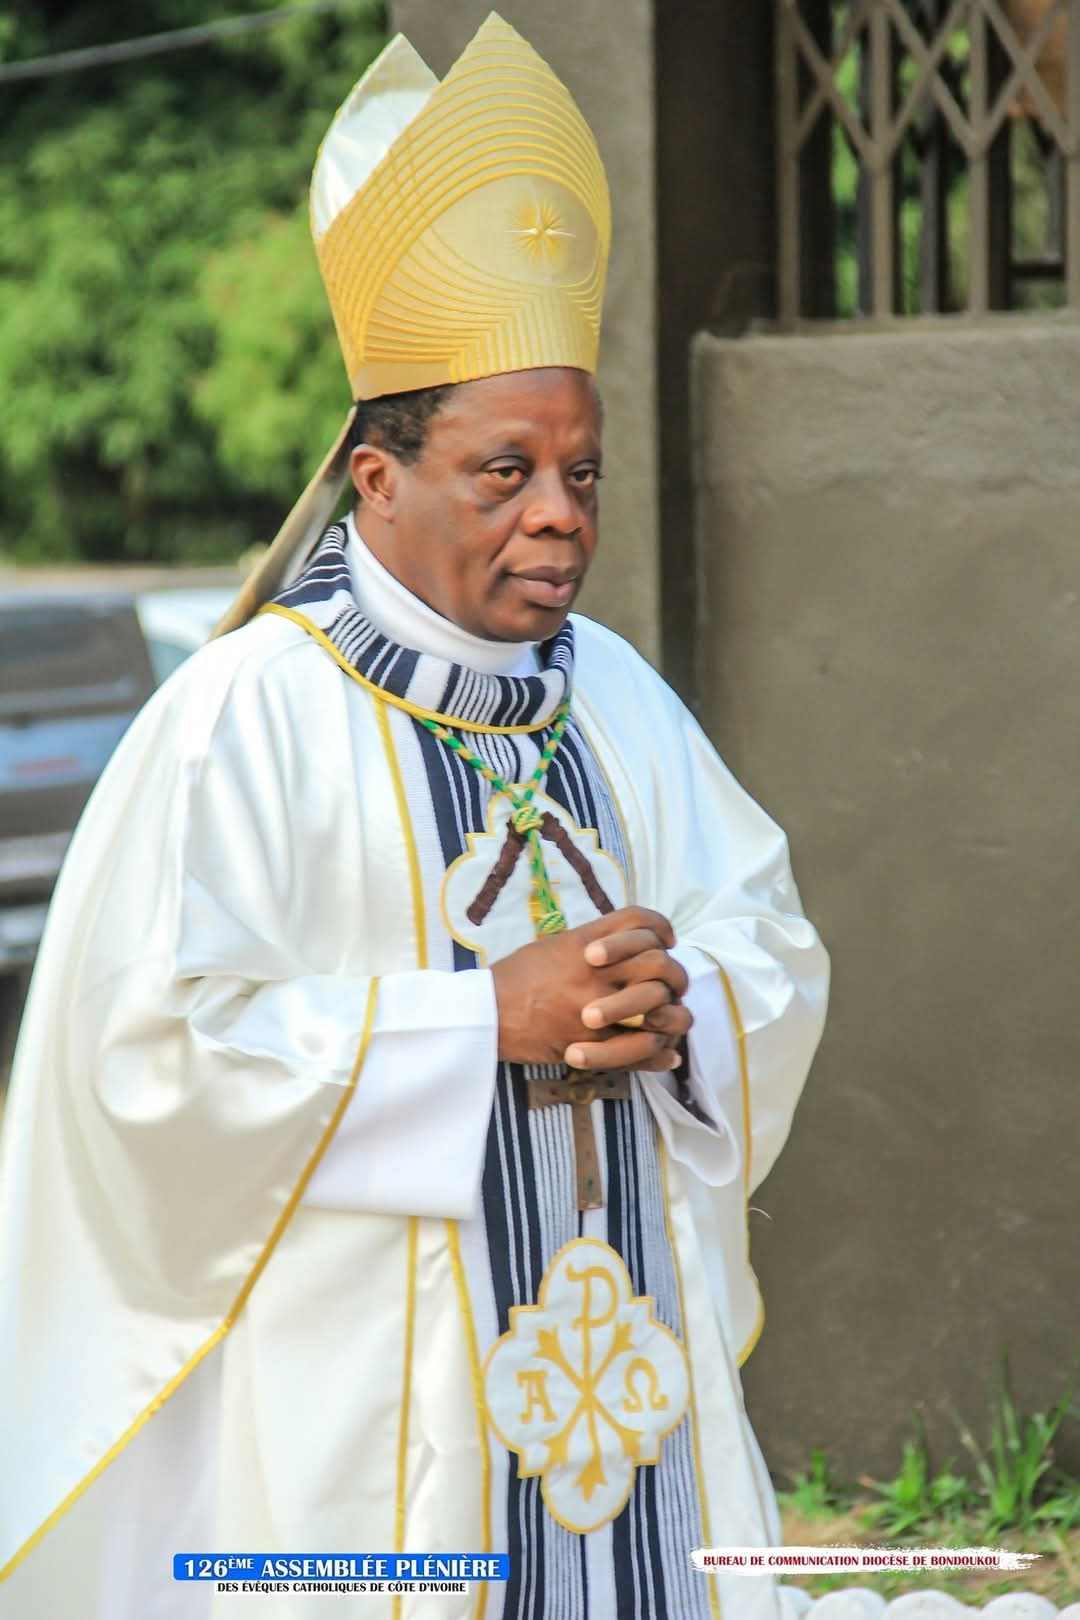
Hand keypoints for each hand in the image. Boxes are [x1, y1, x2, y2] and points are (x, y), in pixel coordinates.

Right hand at [491, 906, 691, 1071]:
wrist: (487, 1015)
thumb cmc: (516, 978)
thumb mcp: (553, 946)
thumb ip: (591, 940)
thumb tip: (624, 942)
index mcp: (587, 942)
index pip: (641, 923)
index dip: (661, 929)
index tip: (667, 941)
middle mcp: (597, 971)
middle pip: (659, 963)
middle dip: (674, 974)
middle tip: (674, 982)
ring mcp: (599, 1008)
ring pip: (659, 1007)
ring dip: (673, 1012)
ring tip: (671, 1016)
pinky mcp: (595, 1043)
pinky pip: (641, 1048)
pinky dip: (661, 1052)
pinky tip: (669, 1051)